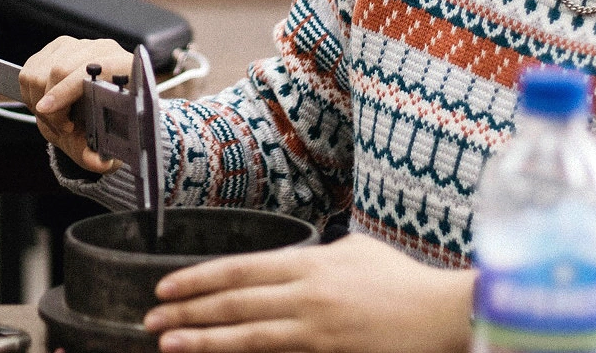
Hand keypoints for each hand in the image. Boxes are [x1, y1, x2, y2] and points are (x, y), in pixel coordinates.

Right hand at [20, 36, 137, 173]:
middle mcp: (102, 50)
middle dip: (52, 105)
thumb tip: (97, 162)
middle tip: (61, 126)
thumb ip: (99, 156)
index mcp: (124, 68)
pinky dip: (31, 93)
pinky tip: (48, 105)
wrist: (100, 113)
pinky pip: (29, 69)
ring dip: (39, 100)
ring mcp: (79, 45)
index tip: (46, 110)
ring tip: (57, 117)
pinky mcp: (58, 47)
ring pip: (40, 70)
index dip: (66, 90)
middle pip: (59, 70)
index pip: (90, 70)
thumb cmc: (106, 126)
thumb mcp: (104, 147)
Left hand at [141, 235, 474, 352]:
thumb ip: (316, 256)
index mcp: (309, 263)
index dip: (198, 278)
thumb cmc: (402, 283)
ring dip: (203, 340)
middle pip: (233, 303)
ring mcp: (316, 330)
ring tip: (167, 342)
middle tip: (151, 317)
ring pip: (247, 336)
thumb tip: (288, 262)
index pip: (239, 268)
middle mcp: (306, 295)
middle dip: (187, 310)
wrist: (444, 316)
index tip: (165, 285)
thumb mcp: (354, 252)